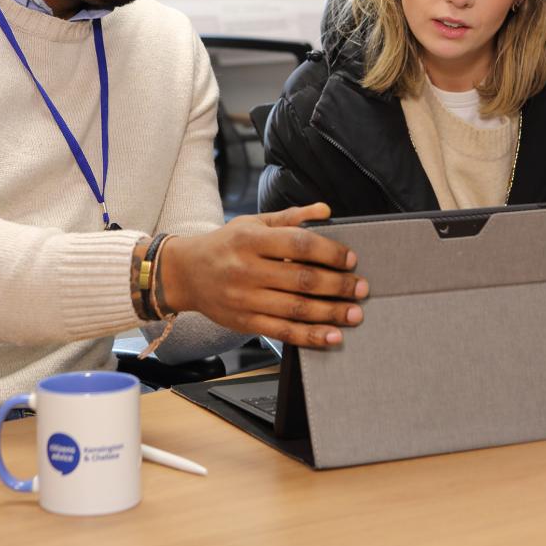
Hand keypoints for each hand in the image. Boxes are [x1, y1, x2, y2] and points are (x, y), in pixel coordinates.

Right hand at [157, 203, 366, 347]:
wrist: (185, 274)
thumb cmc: (223, 245)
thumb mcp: (252, 223)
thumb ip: (290, 218)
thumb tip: (325, 210)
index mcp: (251, 239)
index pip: (298, 244)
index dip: (329, 252)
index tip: (350, 259)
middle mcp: (247, 269)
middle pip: (302, 279)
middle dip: (338, 285)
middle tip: (361, 288)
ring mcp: (245, 298)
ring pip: (295, 309)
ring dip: (330, 313)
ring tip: (354, 313)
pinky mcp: (245, 322)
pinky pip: (283, 332)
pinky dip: (310, 336)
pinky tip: (332, 336)